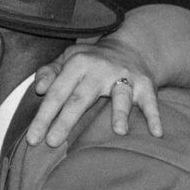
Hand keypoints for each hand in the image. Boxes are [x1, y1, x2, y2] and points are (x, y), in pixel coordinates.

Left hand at [25, 39, 161, 146]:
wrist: (132, 47)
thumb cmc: (92, 61)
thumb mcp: (68, 59)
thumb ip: (50, 72)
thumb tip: (40, 89)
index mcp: (78, 63)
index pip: (57, 92)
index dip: (44, 116)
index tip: (33, 139)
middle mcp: (101, 69)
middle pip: (81, 98)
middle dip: (66, 120)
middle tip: (52, 142)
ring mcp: (125, 77)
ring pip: (121, 96)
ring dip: (121, 112)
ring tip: (119, 131)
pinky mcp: (145, 85)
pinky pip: (150, 102)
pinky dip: (154, 116)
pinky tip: (156, 133)